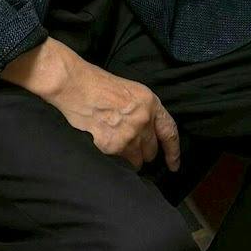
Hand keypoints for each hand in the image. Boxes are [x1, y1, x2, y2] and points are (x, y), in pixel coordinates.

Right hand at [1, 38, 179, 169]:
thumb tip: (148, 133)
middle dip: (143, 151)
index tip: (173, 165)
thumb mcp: (131, 92)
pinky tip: (104, 146)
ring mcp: (129, 134)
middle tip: (129, 144)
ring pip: (136, 161)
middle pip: (152, 150)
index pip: (170, 132)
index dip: (173, 152)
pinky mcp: (112, 146)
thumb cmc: (99, 85)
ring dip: (128, 158)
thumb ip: (144, 112)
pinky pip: (119, 164)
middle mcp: (144, 120)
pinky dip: (113, 160)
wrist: (76, 85)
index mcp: (151, 103)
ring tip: (114, 144)